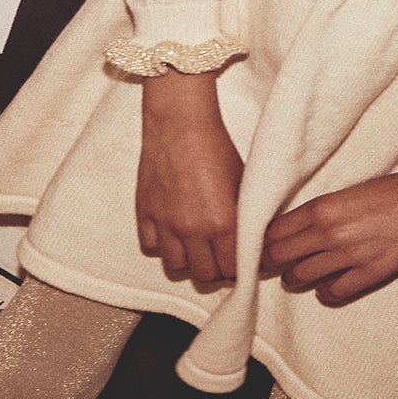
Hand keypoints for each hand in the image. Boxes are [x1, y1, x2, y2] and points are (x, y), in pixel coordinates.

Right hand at [136, 72, 242, 283]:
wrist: (180, 122)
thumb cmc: (216, 146)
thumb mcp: (242, 183)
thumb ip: (244, 217)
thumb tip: (252, 241)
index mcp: (222, 223)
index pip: (232, 270)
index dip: (239, 268)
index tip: (240, 262)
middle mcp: (192, 230)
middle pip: (204, 276)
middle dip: (215, 269)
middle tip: (220, 256)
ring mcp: (165, 223)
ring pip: (176, 267)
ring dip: (187, 259)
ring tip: (195, 244)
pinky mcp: (144, 212)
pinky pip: (150, 245)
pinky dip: (160, 242)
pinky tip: (171, 228)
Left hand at [261, 164, 397, 304]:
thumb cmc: (391, 188)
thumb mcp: (347, 191)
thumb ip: (321, 209)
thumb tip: (298, 226)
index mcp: (322, 207)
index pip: (276, 230)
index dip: (263, 240)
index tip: (258, 245)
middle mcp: (330, 233)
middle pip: (282, 255)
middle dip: (269, 261)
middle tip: (265, 264)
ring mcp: (349, 257)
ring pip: (302, 276)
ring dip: (294, 277)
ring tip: (293, 276)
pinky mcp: (369, 274)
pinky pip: (334, 292)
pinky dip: (325, 292)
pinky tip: (325, 288)